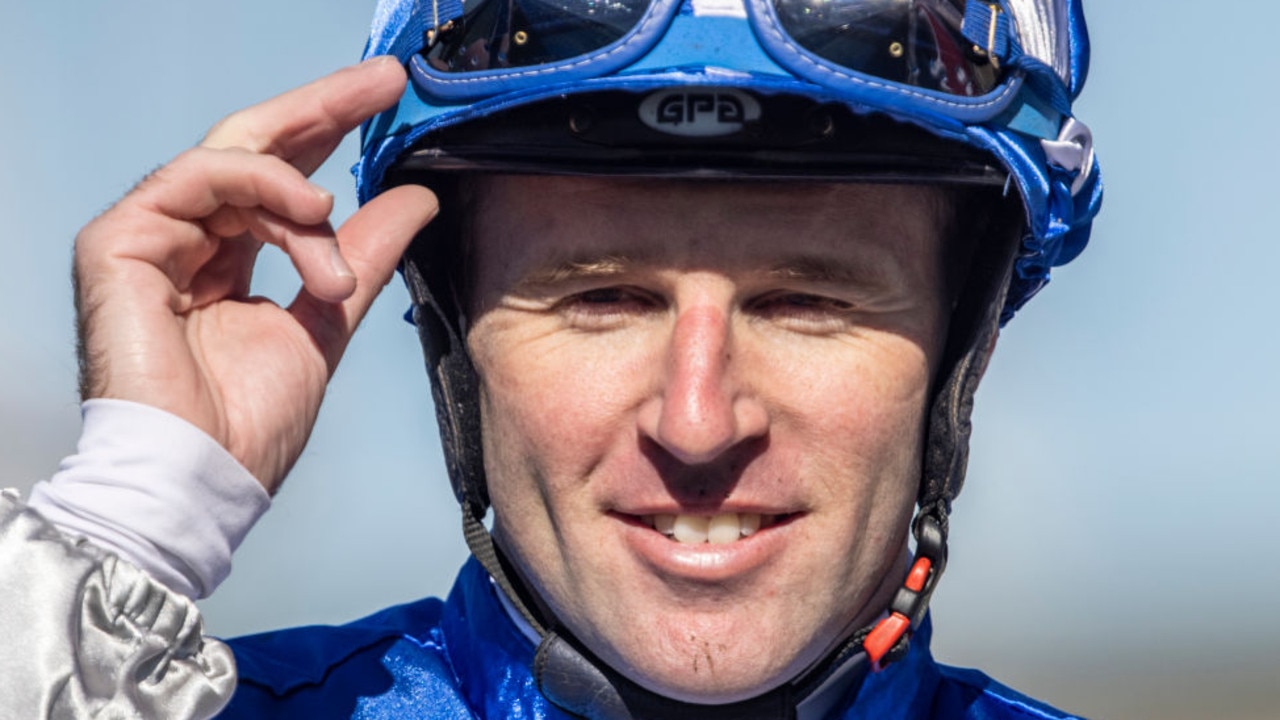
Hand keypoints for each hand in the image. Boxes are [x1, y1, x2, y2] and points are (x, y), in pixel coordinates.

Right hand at [73, 57, 437, 493]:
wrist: (201, 480)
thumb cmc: (250, 426)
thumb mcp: (327, 319)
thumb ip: (363, 255)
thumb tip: (416, 196)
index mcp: (226, 259)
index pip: (279, 177)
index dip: (330, 132)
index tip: (391, 102)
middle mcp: (186, 240)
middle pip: (254, 147)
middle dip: (324, 109)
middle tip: (386, 82)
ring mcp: (150, 238)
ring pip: (236, 161)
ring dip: (303, 195)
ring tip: (332, 244)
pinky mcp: (119, 242)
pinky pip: (200, 179)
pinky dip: (263, 188)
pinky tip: (311, 212)